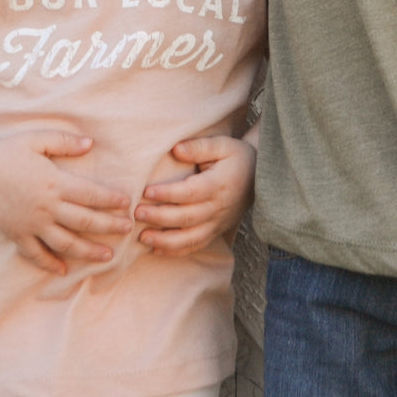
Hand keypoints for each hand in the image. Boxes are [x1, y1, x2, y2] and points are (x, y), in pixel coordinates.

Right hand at [0, 131, 133, 272]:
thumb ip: (64, 142)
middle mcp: (46, 207)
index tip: (127, 204)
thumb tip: (90, 143)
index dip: (111, 200)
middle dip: (109, 226)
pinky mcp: (17, 236)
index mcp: (54, 182)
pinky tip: (63, 270)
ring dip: (89, 250)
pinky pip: (36, 254)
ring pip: (66, 242)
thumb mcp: (36, 140)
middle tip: (128, 229)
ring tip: (108, 256)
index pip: (91, 194)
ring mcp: (32, 225)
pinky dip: (50, 264)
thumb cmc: (4, 154)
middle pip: (85, 221)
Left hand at [134, 136, 256, 255]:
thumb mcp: (222, 145)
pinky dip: (176, 251)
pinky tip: (157, 250)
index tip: (147, 192)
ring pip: (190, 238)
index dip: (168, 194)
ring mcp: (217, 223)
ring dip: (165, 241)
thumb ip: (199, 147)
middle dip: (160, 218)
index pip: (190, 192)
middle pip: (187, 217)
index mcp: (218, 185)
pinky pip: (196, 245)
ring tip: (143, 238)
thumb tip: (176, 150)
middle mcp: (218, 207)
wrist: (259, 176)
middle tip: (137, 214)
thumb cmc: (237, 157)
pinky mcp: (216, 231)